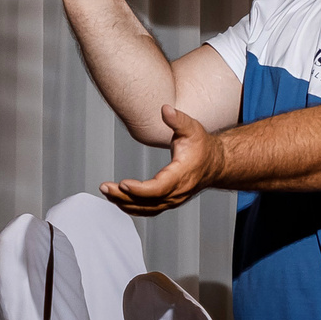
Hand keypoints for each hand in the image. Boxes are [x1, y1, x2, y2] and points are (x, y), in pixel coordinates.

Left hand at [101, 106, 219, 215]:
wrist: (215, 164)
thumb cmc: (202, 147)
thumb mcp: (192, 128)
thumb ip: (178, 119)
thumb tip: (165, 109)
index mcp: (182, 175)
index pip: (159, 188)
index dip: (140, 189)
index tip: (123, 183)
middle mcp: (178, 191)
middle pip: (148, 201)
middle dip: (123, 196)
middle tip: (105, 187)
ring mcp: (173, 199)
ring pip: (146, 208)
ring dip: (124, 203)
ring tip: (106, 192)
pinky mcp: (168, 201)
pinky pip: (148, 210)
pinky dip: (132, 207)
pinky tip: (118, 200)